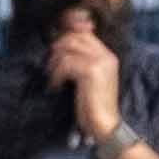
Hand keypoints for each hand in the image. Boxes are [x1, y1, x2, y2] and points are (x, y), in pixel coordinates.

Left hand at [45, 12, 123, 150]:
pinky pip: (66, 64)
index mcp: (108, 56)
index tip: (55, 50)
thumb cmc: (93, 105)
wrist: (104, 125)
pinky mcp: (91, 71)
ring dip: (55, 63)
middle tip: (50, 65)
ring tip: (53, 77)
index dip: (66, 37)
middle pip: (74, 37)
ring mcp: (100, 62)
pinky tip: (56, 86)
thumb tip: (61, 46)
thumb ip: (81, 62)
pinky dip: (56, 75)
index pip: (84, 33)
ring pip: (67, 49)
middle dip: (58, 49)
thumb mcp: (89, 79)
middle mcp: (106, 56)